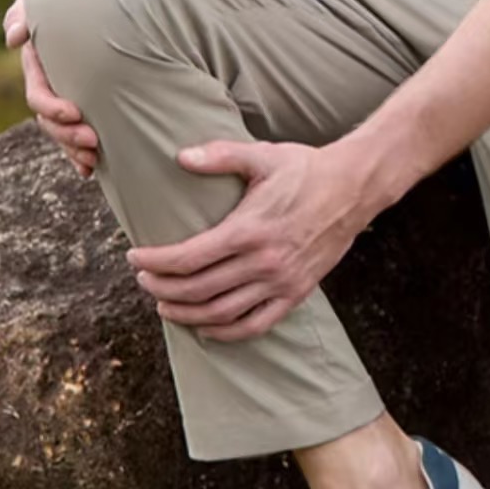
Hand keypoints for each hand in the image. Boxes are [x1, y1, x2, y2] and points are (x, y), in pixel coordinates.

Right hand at [4, 0, 101, 178]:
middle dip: (67, 136)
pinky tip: (92, 170)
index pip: (39, 95)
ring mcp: (69, 94)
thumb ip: (26, 10)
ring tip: (95, 157)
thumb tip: (15, 39)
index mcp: (40, 64)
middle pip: (50, 122)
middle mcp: (52, 83)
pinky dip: (81, 154)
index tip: (75, 113)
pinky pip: (80, 134)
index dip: (53, 108)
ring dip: (74, 149)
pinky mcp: (90, 101)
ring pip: (64, 133)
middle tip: (93, 142)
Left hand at [126, 139, 368, 342]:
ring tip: (164, 305)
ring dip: (186, 315)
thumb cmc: (306, 168)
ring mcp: (281, 281)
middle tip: (143, 280)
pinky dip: (226, 333)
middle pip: (199, 289)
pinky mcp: (296, 293)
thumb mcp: (262, 156)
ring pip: (222, 313)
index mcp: (249, 228)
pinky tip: (206, 327)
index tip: (135, 257)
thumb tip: (181, 157)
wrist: (354, 187)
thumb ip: (220, 156)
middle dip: (163, 288)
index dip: (156, 262)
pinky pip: (256, 325)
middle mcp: (264, 261)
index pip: (189, 257)